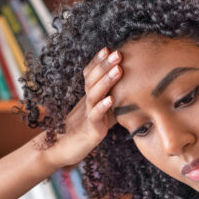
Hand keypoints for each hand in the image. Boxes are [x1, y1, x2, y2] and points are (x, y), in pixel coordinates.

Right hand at [41, 47, 121, 168]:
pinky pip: (95, 116)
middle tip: (117, 52)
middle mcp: (87, 102)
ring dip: (106, 81)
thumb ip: (114, 104)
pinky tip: (111, 99)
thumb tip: (135, 95)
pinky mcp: (90, 129)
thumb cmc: (85, 131)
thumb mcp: (101, 114)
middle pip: (93, 79)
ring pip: (94, 94)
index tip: (110, 48)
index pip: (92, 74)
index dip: (99, 61)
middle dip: (105, 65)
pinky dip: (102, 107)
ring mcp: (87, 114)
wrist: (63, 150)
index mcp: (89, 96)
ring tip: (118, 69)